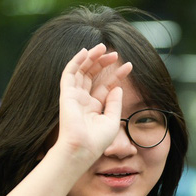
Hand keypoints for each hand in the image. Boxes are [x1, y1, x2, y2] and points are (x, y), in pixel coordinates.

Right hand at [55, 44, 132, 161]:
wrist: (82, 148)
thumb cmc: (97, 140)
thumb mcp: (112, 120)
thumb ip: (115, 103)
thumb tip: (118, 88)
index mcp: (95, 107)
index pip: (106, 86)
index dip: (117, 74)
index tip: (129, 65)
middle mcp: (84, 100)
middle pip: (93, 75)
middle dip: (103, 63)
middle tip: (114, 53)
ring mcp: (74, 96)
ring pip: (81, 71)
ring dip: (91, 58)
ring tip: (102, 47)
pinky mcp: (66, 94)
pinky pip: (69, 73)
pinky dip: (76, 61)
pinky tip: (85, 52)